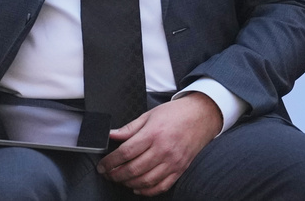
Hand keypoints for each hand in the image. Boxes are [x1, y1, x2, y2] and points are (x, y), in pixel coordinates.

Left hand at [98, 92, 222, 195]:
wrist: (202, 116)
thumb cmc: (176, 114)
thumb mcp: (150, 115)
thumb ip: (129, 128)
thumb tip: (111, 135)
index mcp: (153, 133)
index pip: (125, 152)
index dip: (110, 162)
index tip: (102, 166)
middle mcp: (163, 149)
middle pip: (133, 169)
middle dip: (116, 175)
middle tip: (108, 174)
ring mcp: (172, 161)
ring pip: (145, 181)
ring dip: (128, 183)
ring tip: (121, 179)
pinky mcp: (180, 169)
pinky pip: (161, 186)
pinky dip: (146, 191)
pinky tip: (138, 187)